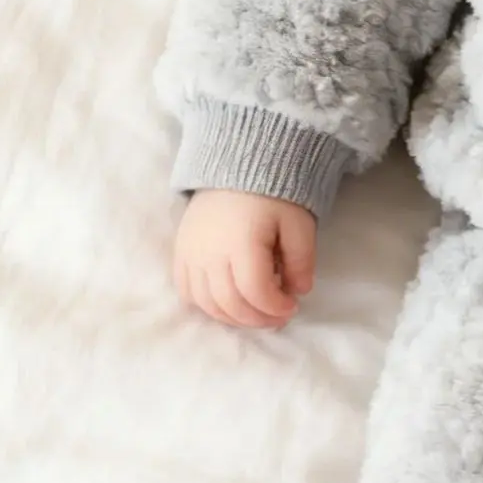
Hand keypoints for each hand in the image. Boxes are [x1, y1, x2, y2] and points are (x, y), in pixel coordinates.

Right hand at [174, 188, 316, 328]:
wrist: (237, 164)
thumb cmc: (273, 193)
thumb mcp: (299, 222)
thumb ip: (302, 259)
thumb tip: (299, 291)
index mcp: (242, 242)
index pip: (255, 292)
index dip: (276, 307)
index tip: (293, 306)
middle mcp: (209, 252)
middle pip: (230, 304)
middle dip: (258, 319)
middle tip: (278, 317)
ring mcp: (190, 254)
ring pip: (206, 304)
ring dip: (233, 317)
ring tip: (256, 312)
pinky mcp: (180, 252)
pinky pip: (187, 292)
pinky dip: (207, 306)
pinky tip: (229, 303)